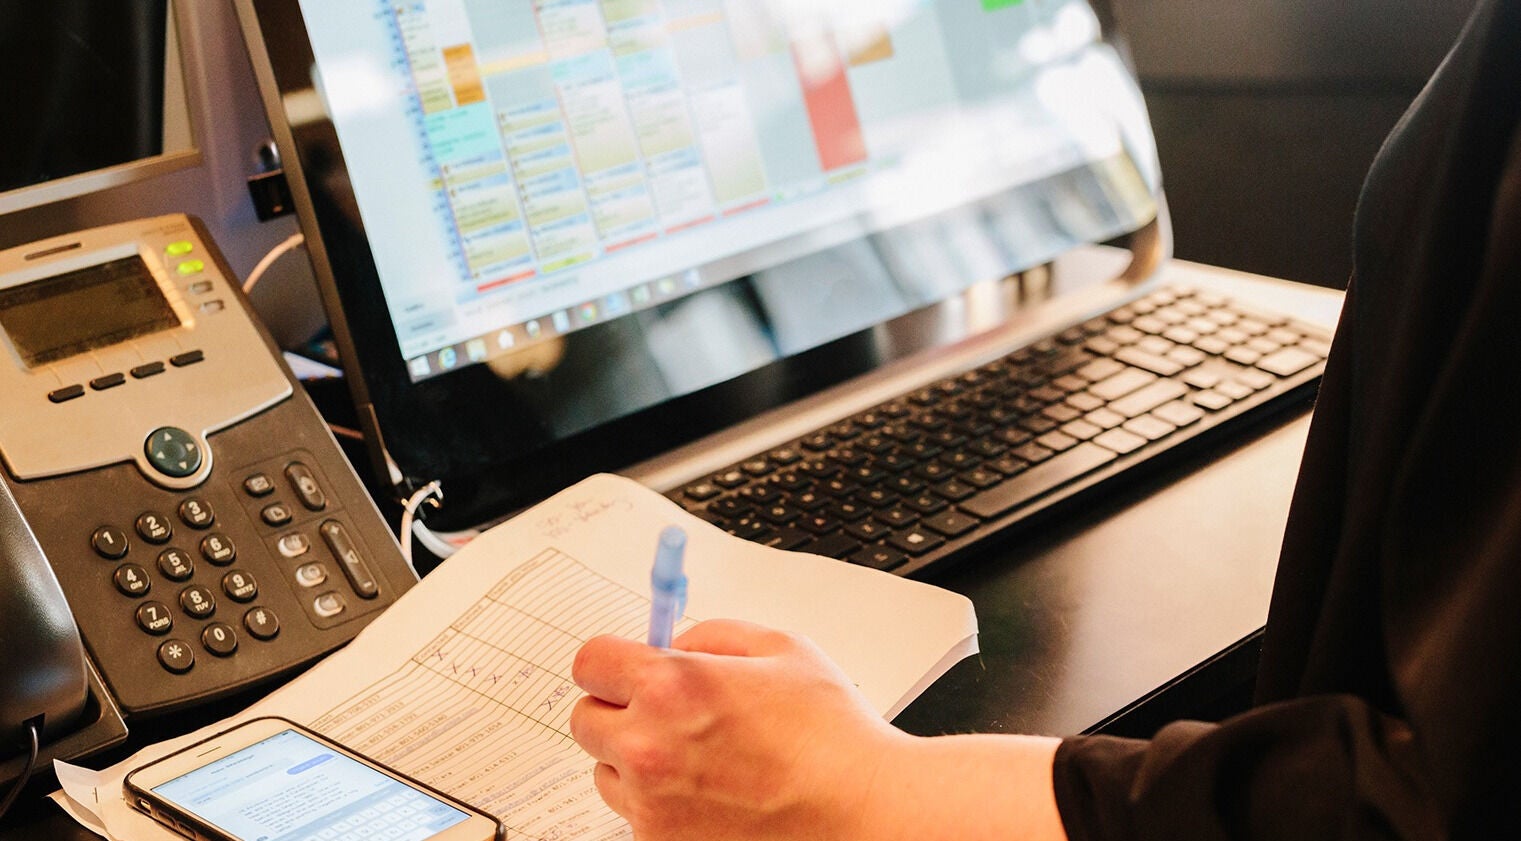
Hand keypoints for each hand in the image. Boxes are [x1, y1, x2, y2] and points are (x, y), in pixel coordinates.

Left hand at [569, 619, 904, 839]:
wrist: (862, 809)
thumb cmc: (831, 732)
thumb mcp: (780, 648)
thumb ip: (712, 636)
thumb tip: (671, 645)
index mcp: (671, 686)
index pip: (589, 662)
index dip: (612, 662)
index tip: (628, 669)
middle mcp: (649, 747)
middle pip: (585, 719)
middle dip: (618, 710)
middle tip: (664, 714)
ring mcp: (652, 805)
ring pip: (607, 772)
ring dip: (635, 762)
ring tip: (700, 759)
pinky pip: (637, 816)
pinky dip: (661, 804)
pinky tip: (711, 794)